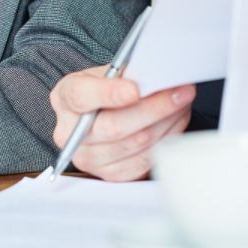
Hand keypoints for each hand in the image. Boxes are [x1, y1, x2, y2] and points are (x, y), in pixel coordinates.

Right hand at [48, 67, 193, 180]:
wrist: (102, 112)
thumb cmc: (105, 89)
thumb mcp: (108, 72)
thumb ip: (125, 74)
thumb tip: (157, 74)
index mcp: (65, 98)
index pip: (82, 97)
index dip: (109, 94)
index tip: (135, 89)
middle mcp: (69, 133)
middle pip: (113, 127)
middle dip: (153, 108)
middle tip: (180, 92)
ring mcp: (88, 158)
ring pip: (134, 144)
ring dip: (166, 122)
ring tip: (183, 103)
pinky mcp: (110, 175)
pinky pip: (143, 161)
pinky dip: (165, 139)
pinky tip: (175, 122)